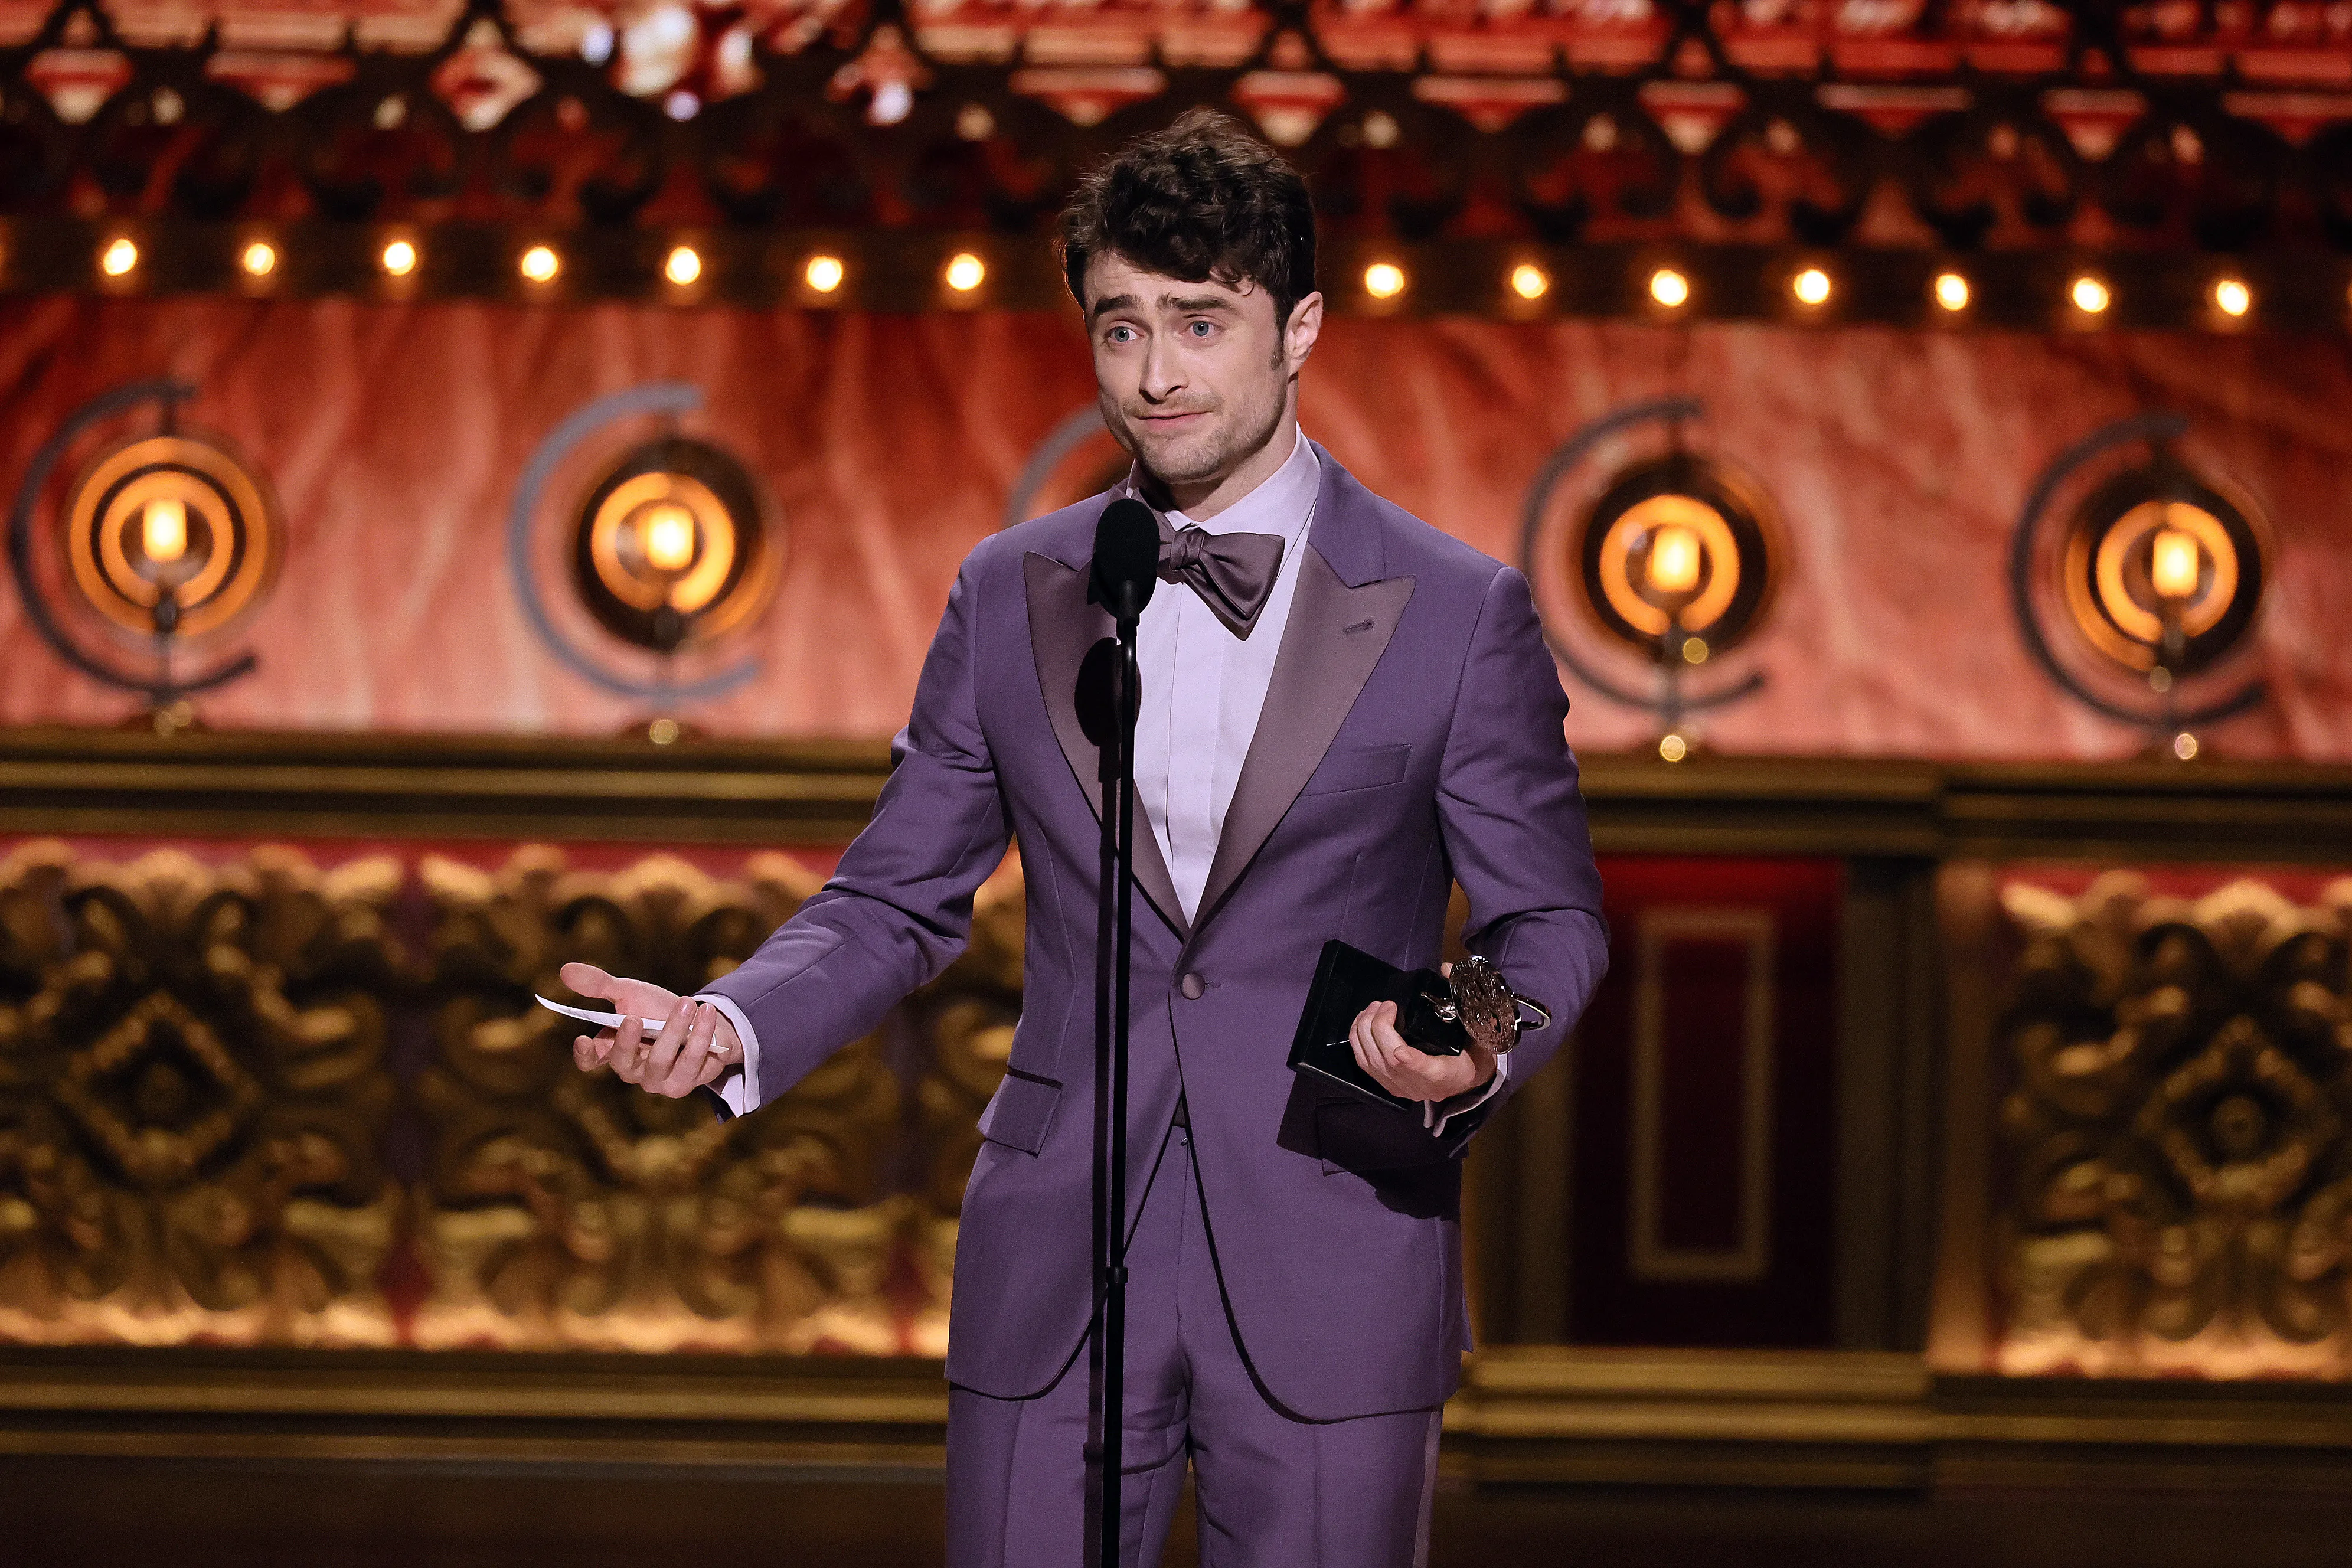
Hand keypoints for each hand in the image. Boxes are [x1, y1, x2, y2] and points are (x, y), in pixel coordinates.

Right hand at [560, 961, 742, 1098]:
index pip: (591, 1060)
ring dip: (674, 1030)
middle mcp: (634, 1070)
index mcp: (613, 1049)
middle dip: (628, 1041)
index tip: (583, 1041)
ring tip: (687, 1002)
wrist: (702, 1020)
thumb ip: (600, 985)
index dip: (585, 1055)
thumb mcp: (630, 993)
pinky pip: (692, 1061)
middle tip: (635, 1017)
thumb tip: (564, 970)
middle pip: (623, 1063)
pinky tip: (706, 1012)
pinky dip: (700, 1034)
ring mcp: (659, 1080)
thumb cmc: (659, 1009)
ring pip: (661, 1061)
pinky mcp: (686, 1082)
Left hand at [1348, 964, 1495, 1104]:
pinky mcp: (1386, 1084)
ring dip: (1366, 1030)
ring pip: (1372, 1061)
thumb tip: (1445, 968)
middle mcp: (1419, 1086)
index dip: (1411, 1062)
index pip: (1427, 1071)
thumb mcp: (1478, 1034)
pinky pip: (1364, 1063)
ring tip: (1373, 1008)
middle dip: (1380, 1027)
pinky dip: (1358, 1040)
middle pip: (1391, 1060)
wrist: (1463, 1084)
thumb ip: (1464, 1003)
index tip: (1401, 1051)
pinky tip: (1362, 1022)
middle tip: (1386, 1004)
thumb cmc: (1470, 1057)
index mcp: (1446, 1074)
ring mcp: (1399, 1087)